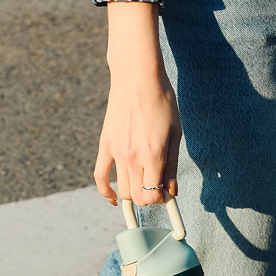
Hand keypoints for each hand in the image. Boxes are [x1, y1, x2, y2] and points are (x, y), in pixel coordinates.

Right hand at [94, 1, 181, 207]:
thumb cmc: (161, 101)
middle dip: (149, 198)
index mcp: (153, 154)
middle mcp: (133, 157)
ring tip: (143, 183)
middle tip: (157, 186)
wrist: (136, 77)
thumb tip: (170, 192)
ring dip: (133, 193)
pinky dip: (106, 192)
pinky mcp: (105, 145)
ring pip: (122, 190)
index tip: (167, 192)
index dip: (161, 199)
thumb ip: (172, 165)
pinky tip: (114, 198)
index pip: (153, 195)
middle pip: (138, 197)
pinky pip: (100, 176)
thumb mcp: (175, 133)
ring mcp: (116, 152)